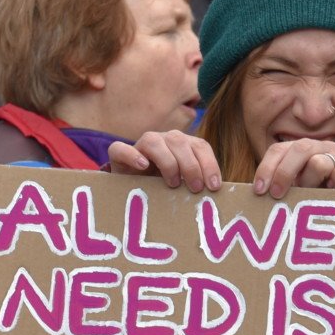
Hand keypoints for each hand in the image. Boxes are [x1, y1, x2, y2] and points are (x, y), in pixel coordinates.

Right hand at [107, 131, 221, 192]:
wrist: (130, 192)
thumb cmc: (164, 191)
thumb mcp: (184, 187)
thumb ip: (197, 185)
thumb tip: (216, 195)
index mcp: (183, 145)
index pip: (200, 146)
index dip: (209, 164)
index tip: (214, 186)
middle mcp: (164, 140)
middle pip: (179, 141)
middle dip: (191, 166)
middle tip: (196, 189)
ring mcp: (141, 144)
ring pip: (154, 141)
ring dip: (167, 162)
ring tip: (173, 183)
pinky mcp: (118, 154)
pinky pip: (121, 148)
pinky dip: (132, 155)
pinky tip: (143, 166)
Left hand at [251, 139, 334, 197]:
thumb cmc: (311, 199)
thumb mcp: (291, 192)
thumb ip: (276, 187)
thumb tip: (258, 194)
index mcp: (297, 150)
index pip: (278, 150)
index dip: (266, 168)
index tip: (259, 191)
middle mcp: (317, 148)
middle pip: (299, 149)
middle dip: (284, 173)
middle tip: (277, 195)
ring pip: (320, 162)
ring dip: (310, 183)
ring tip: (310, 197)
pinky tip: (332, 189)